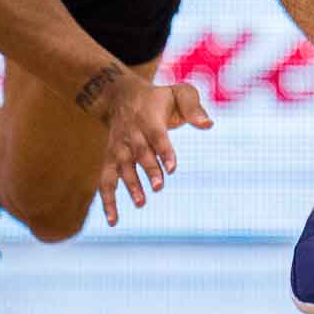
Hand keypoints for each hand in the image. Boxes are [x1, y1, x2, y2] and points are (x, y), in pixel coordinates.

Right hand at [97, 75, 211, 225]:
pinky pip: (105, 181)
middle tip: (158, 188)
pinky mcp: (110, 159)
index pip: (157, 135)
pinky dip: (107, 200)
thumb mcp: (179, 93)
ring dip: (130, 185)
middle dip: (148, 170)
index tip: (172, 168)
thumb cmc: (159, 98)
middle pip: (140, 153)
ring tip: (141, 202)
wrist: (123, 94)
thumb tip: (208, 125)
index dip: (164, 151)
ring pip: (122, 167)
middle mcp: (132, 133)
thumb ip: (193, 107)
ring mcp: (119, 147)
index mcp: (149, 117)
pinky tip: (113, 221)